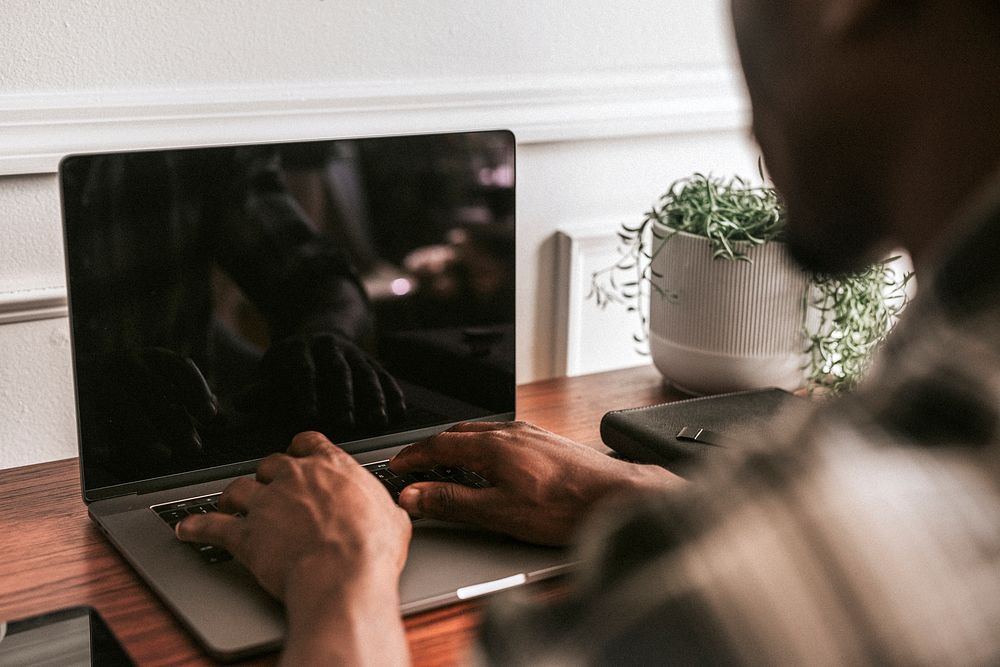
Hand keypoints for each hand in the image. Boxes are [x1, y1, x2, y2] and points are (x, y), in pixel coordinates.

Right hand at [78, 348, 219, 474]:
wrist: (84, 373)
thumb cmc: (138, 385)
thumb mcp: (166, 383)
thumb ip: (193, 399)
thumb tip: (222, 418)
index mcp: (153, 357)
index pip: (181, 369)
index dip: (198, 391)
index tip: (210, 415)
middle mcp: (127, 362)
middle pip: (159, 393)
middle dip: (179, 422)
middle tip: (195, 447)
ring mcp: (101, 379)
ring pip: (128, 408)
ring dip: (147, 434)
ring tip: (164, 454)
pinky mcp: (81, 399)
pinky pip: (92, 421)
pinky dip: (101, 439)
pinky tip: (108, 456)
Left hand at [177, 432, 411, 664]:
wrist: (342, 575)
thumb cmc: (371, 549)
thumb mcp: (393, 519)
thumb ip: (385, 507)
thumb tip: (393, 510)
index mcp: (331, 468)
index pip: (308, 443)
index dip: (299, 450)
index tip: (296, 456)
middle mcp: (294, 478)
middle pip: (269, 464)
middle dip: (265, 476)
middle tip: (266, 488)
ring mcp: (266, 504)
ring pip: (237, 489)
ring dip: (231, 497)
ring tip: (227, 504)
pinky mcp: (245, 534)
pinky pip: (212, 526)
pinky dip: (197, 526)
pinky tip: (187, 528)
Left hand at [244, 333, 405, 433]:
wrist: (321, 333)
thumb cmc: (291, 364)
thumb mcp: (272, 371)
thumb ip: (261, 390)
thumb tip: (240, 402)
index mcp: (299, 347)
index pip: (303, 370)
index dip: (306, 393)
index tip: (308, 416)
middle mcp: (328, 346)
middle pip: (338, 371)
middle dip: (343, 398)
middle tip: (346, 423)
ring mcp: (353, 351)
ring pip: (366, 373)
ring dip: (373, 398)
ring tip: (377, 421)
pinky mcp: (372, 361)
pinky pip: (385, 375)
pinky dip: (393, 393)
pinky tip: (398, 412)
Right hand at [389, 421, 680, 545]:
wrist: (616, 497)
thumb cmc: (565, 507)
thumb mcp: (499, 512)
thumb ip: (453, 502)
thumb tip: (415, 495)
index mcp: (493, 446)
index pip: (439, 446)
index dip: (413, 457)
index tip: (396, 466)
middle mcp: (511, 432)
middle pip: (458, 434)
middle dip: (431, 448)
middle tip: (414, 464)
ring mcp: (531, 434)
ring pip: (482, 433)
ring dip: (457, 445)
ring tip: (445, 462)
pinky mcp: (547, 441)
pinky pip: (502, 436)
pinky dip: (482, 446)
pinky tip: (490, 462)